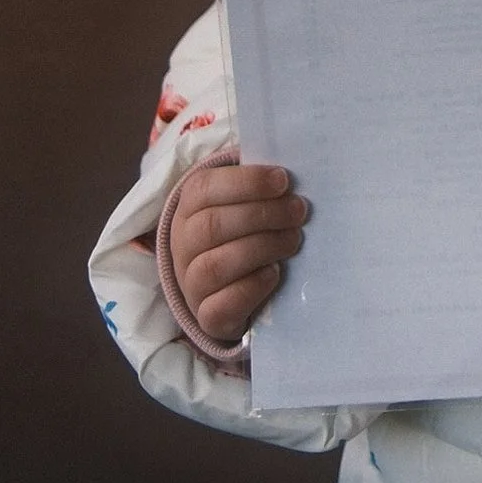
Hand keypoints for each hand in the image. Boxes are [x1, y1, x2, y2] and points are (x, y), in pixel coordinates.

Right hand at [169, 152, 307, 346]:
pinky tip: (274, 273)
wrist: (227, 288)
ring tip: (293, 240)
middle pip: (212, 226)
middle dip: (262, 215)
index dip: (247, 182)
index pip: (205, 189)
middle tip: (298, 212)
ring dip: (261, 248)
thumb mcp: (245, 202)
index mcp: (189, 207)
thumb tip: (291, 166)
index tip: (283, 180)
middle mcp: (182, 245)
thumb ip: (260, 186)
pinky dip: (251, 288)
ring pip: (213, 266)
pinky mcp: (206, 316)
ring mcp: (190, 283)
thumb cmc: (243, 232)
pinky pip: (219, 306)